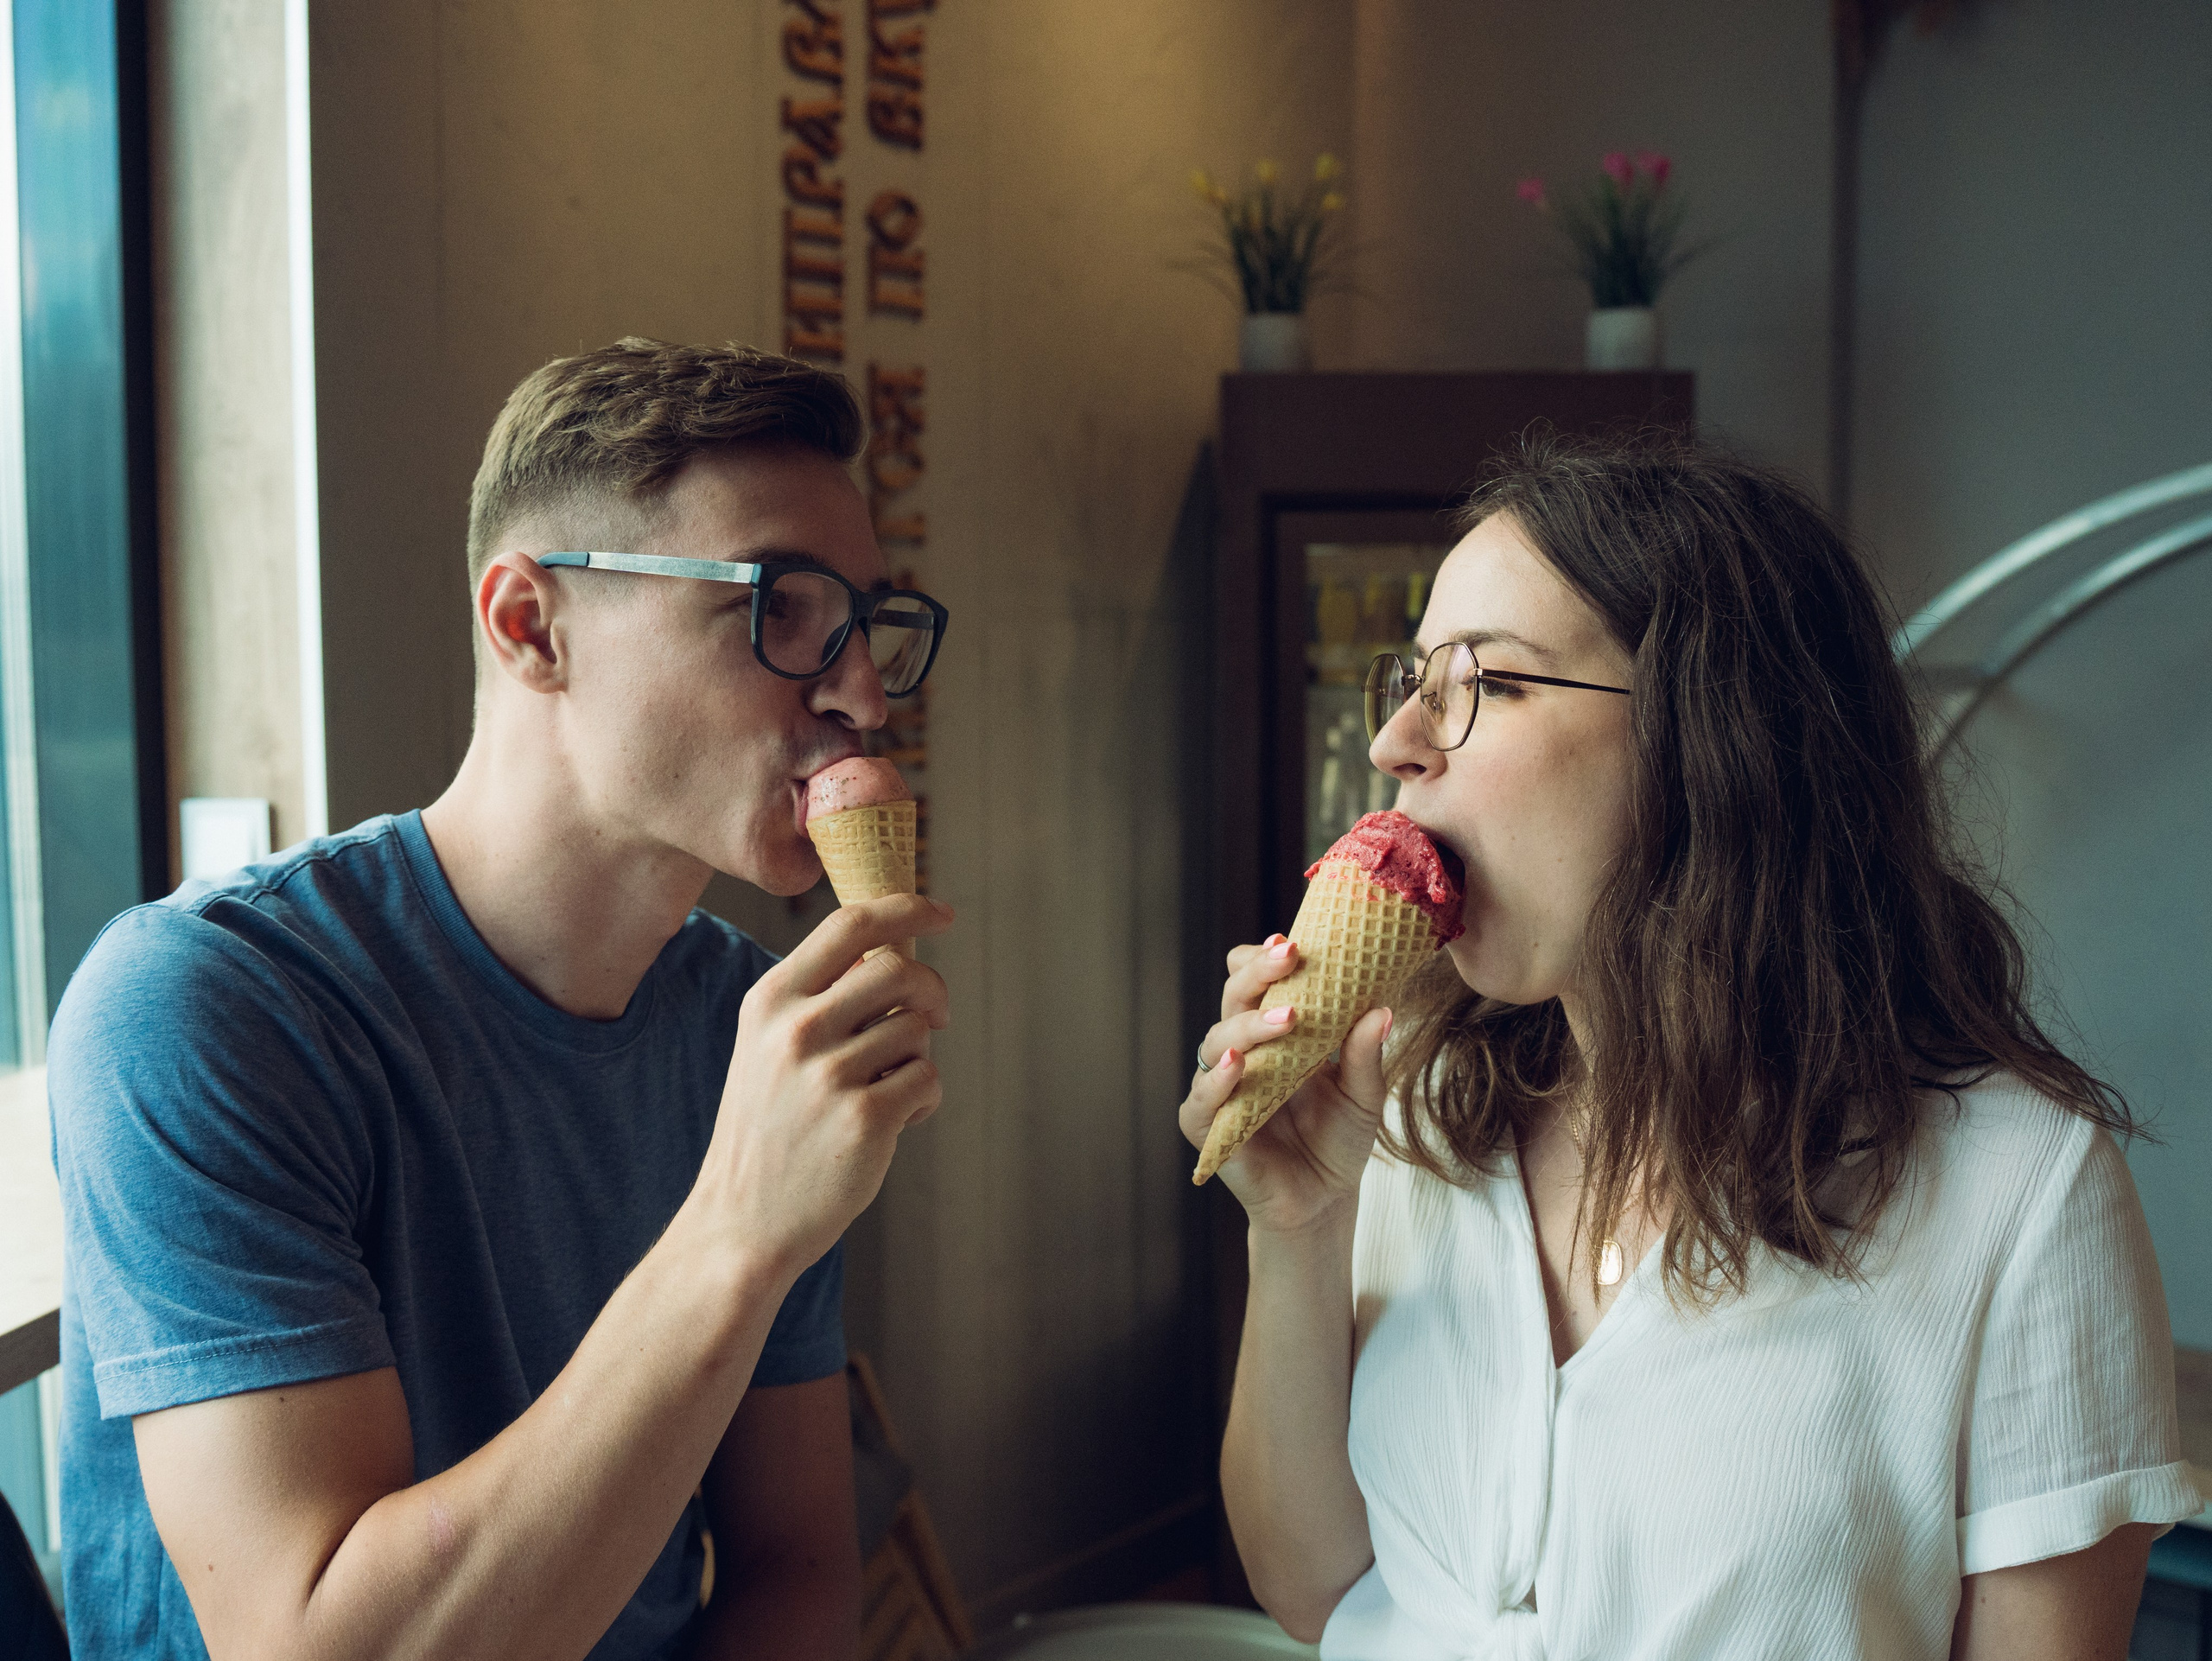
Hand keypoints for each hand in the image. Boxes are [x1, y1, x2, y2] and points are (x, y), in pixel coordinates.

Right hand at [695, 894, 952, 1277]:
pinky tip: (894, 1124)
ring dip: (918, 1059)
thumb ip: (818, 998)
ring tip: (887, 1093)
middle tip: (936, 1017)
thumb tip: (892, 952)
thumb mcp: (766, 1048)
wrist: (742, 1222)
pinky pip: (928, 1079)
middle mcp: (797, 1029)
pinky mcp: (866, 1118)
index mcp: (770, 1001)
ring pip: (919, 1030)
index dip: (906, 908)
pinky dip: (924, 1100)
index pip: (850, 925)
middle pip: (900, 971)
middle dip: (933, 991)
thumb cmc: (769, 1131)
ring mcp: (830, 1074)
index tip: (941, 912)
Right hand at [1178, 936, 1389, 1234]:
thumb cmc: (1339, 1139)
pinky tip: (1240, 1065)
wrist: (1324, 1200)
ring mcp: (1221, 1085)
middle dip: (1258, 972)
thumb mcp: (1364, 1095)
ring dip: (1251, 1025)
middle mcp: (1243, 1050)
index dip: (1264, 958)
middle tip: (1289, 955)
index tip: (1292, 941)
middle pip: (1234, 997)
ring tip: (1288, 1017)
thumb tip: (1382, 1009)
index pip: (1255, 981)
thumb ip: (1364, 1054)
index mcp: (1274, 1032)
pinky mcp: (1207, 1125)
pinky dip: (1218, 1080)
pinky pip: (1202, 1097)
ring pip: (1219, 1039)